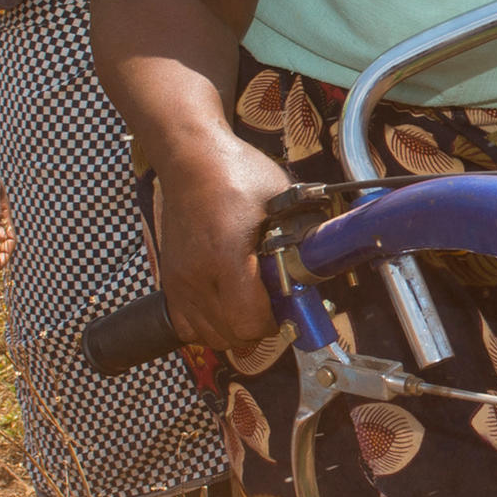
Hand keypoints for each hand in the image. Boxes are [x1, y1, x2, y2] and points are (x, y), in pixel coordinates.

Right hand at [150, 133, 292, 351]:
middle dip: (259, 327)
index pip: (248, 320)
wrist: (191, 159)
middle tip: (274, 304)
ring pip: (209, 336)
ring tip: (251, 304)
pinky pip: (186, 326)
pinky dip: (208, 325)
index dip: (274, 321)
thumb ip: (302, 233)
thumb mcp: (282, 198)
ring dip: (235, 329)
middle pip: (231, 336)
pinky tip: (225, 305)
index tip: (286, 306)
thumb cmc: (234, 172)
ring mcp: (179, 280)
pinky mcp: (170, 280)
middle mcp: (197, 274)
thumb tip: (326, 257)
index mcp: (226, 255)